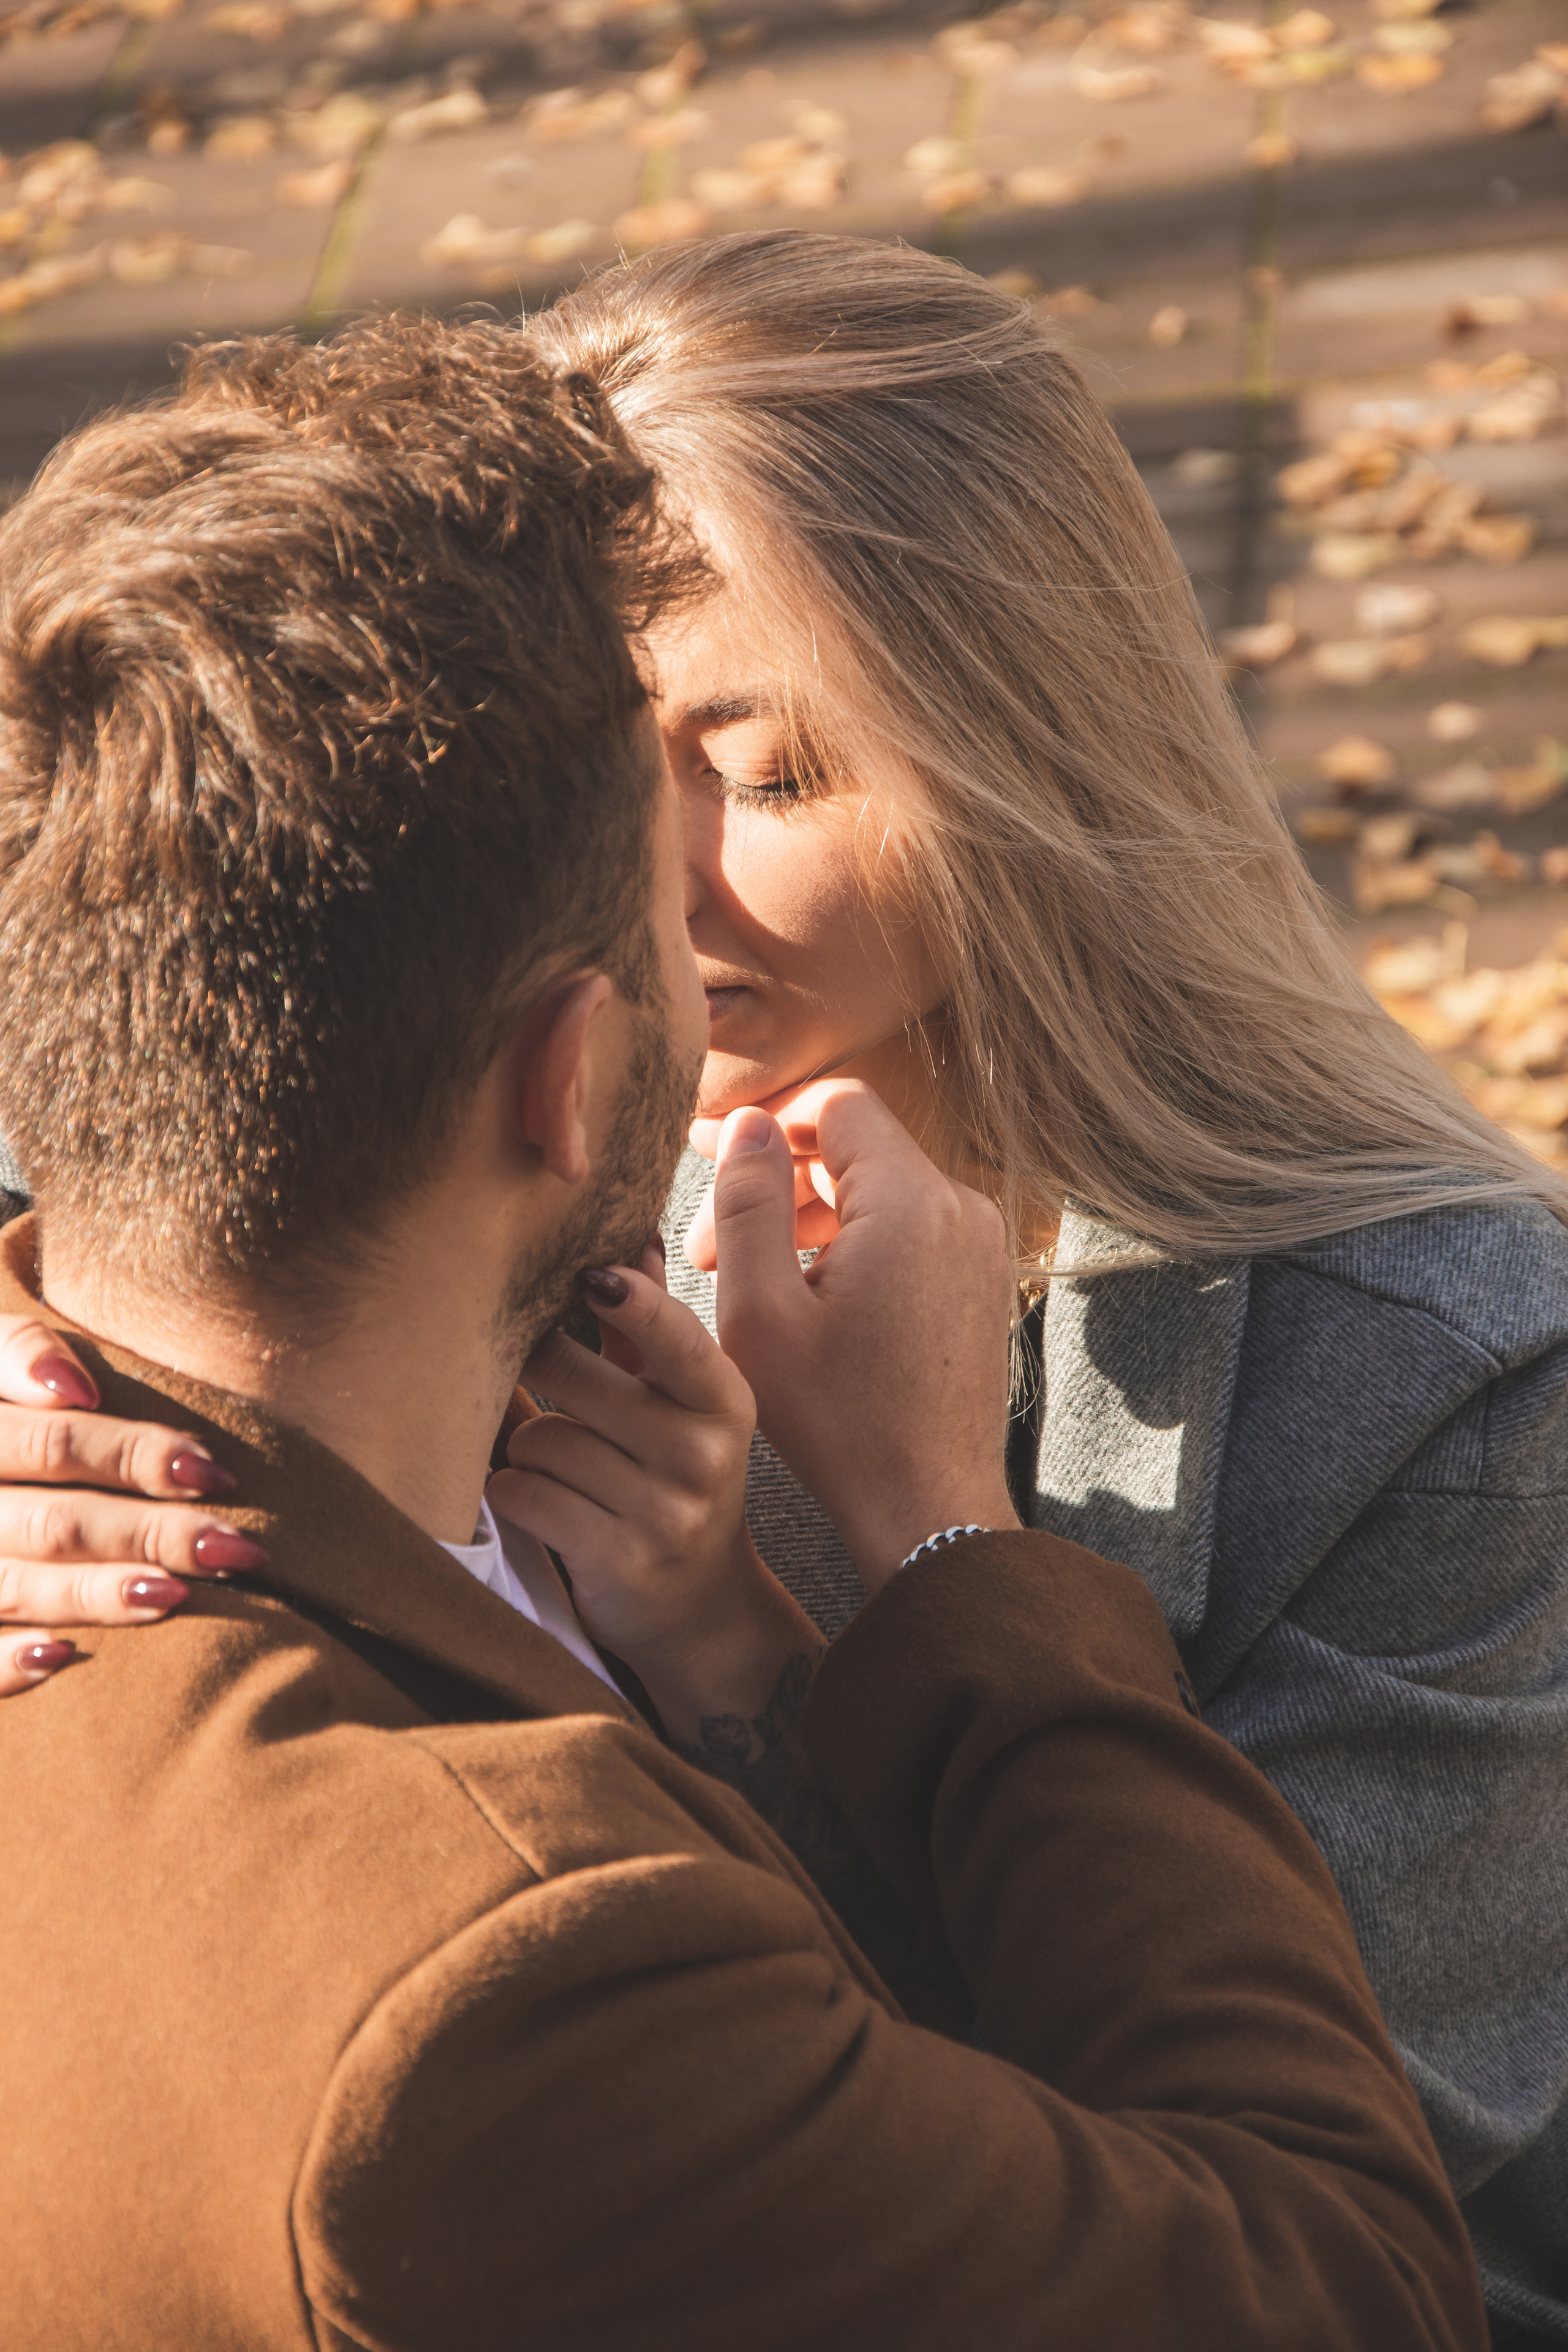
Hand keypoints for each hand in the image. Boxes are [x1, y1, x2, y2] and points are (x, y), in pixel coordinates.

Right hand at [0, 1316, 268, 1696]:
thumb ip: (17, 1350)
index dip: (135, 1454)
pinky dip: (6, 1661)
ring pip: (16, 1587)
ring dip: (99, 1594)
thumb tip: (75, 1387)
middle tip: (236, 1549)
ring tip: (178, 1595)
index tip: (212, 1471)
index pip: (55, 1443)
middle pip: (54, 1522)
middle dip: (149, 1535)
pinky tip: (63, 1657)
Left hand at [486, 1247, 822, 1746]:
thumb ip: (652, 1329)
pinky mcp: (619, 1560)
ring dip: (525, 1447)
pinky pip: (525, 1495)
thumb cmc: (676, 1485)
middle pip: (576, 1377)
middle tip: (538, 1381)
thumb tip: (630, 1238)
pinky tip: (534, 1501)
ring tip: (550, 1464)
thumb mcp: (683, 1409)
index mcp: (723, 1401)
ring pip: (542, 1438)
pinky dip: (512, 1493)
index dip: (632, 1300)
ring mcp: (665, 1511)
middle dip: (541, 1373)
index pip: (676, 1335)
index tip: (591, 1275)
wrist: (702, 1610)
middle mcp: (702, 1454)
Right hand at [704, 1082, 1020, 1591]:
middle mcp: (959, 1207)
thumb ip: (747, 1201)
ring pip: (877, 1192)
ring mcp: (979, 1245)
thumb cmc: (837, 1421)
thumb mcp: (760, 1310)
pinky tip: (802, 1302)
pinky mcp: (980, 1281)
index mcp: (908, 1200)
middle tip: (704, 1248)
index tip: (705, 1150)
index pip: (835, 1104)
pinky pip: (906, 1231)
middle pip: (854, 1150)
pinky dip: (851, 1246)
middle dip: (775, 1183)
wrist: (928, 1507)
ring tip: (744, 1281)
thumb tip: (745, 1123)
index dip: (766, 1119)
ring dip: (806, 1218)